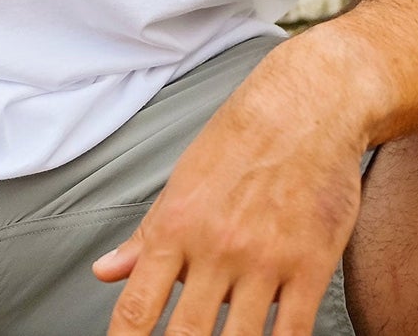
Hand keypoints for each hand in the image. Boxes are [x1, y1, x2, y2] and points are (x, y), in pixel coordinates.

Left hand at [91, 52, 366, 335]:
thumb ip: (145, 237)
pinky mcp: (311, 266)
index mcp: (177, 226)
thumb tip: (106, 272)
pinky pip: (293, 332)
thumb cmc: (240, 140)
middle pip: (188, 335)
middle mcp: (217, 247)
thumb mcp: (182, 181)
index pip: (138, 306)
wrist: (305, 106)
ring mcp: (266, 259)